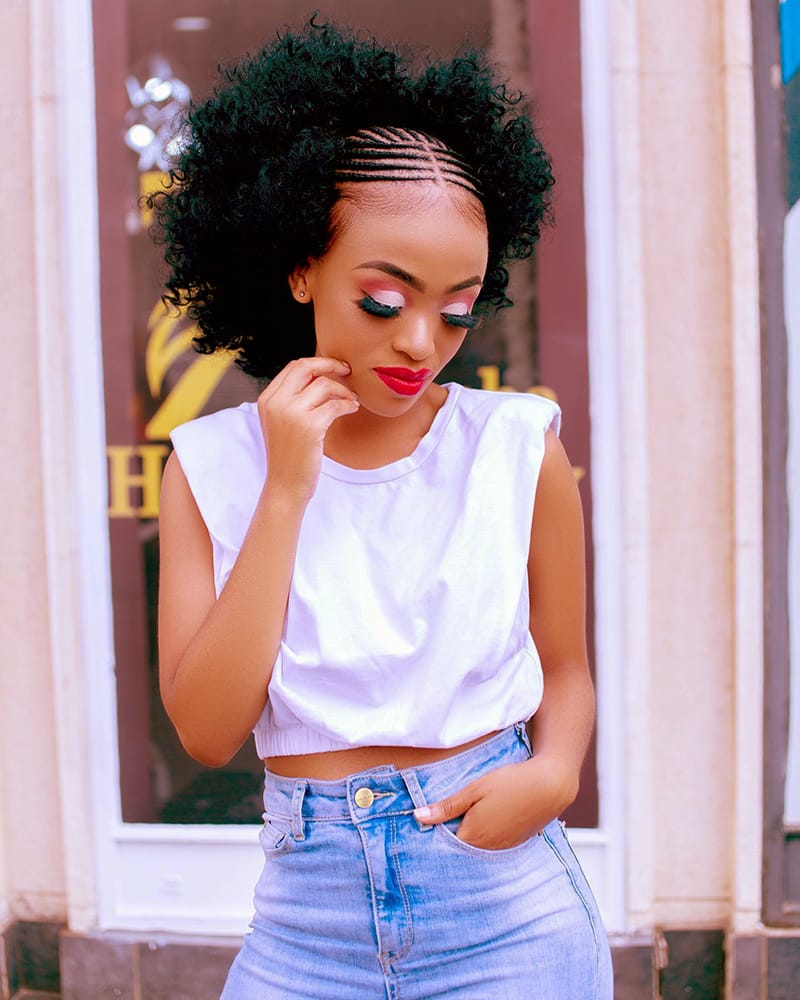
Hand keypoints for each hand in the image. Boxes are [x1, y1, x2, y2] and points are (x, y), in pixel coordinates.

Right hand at [257, 357, 358, 501]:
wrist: (285, 485)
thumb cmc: (289, 455)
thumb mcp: (280, 422)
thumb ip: (290, 399)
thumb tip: (319, 376)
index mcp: (267, 399)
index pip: (293, 367)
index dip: (317, 363)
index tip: (334, 368)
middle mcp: (275, 402)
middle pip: (306, 367)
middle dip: (330, 365)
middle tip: (348, 371)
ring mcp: (291, 414)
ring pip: (324, 385)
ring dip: (344, 391)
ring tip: (352, 401)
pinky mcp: (309, 427)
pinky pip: (335, 405)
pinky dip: (348, 404)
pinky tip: (352, 409)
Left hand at [413, 755, 578, 850]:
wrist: (550, 785)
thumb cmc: (510, 783)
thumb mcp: (474, 789)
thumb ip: (447, 806)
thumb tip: (418, 817)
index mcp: (472, 835)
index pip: (444, 842)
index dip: (436, 830)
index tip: (430, 820)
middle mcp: (487, 848)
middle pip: (460, 847)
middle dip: (452, 835)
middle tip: (450, 817)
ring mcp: (503, 847)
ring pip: (477, 847)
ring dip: (471, 837)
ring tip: (470, 817)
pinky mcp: (515, 843)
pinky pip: (494, 846)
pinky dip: (487, 837)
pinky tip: (490, 820)